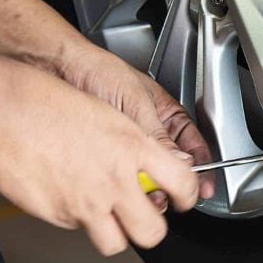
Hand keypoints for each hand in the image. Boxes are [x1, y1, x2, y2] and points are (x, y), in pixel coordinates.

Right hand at [0, 64, 198, 254]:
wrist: (2, 112)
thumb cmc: (48, 103)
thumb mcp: (109, 114)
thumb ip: (137, 145)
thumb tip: (155, 165)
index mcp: (133, 148)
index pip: (182, 183)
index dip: (190, 197)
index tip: (185, 199)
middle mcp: (114, 181)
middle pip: (152, 232)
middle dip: (152, 230)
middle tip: (145, 218)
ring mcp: (86, 204)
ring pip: (114, 243)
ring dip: (114, 233)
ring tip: (105, 213)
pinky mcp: (58, 216)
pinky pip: (76, 229)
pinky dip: (77, 218)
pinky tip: (66, 191)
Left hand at [57, 42, 215, 205]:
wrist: (60, 68)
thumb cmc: (99, 71)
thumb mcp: (136, 105)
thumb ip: (158, 137)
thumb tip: (180, 164)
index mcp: (167, 115)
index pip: (194, 146)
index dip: (201, 168)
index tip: (202, 188)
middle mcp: (151, 131)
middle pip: (172, 167)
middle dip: (171, 183)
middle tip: (168, 194)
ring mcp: (128, 145)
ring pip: (148, 174)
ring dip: (148, 186)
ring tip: (145, 191)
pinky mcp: (107, 155)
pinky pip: (123, 176)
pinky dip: (125, 184)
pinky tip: (124, 186)